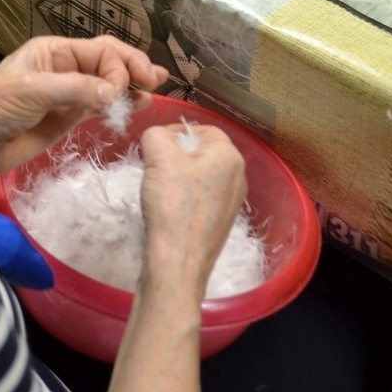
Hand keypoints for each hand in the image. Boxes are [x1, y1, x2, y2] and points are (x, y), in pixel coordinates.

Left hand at [0, 35, 167, 196]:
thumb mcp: (31, 92)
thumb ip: (75, 89)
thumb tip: (116, 91)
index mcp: (54, 51)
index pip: (99, 50)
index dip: (120, 66)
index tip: (124, 90)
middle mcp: (65, 67)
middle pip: (109, 61)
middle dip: (133, 68)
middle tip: (156, 82)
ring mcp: (69, 93)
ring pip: (109, 83)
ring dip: (132, 86)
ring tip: (154, 92)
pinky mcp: (68, 118)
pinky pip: (101, 106)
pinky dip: (120, 104)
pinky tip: (137, 106)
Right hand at [139, 123, 246, 301]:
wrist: (178, 262)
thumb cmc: (172, 205)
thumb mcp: (158, 157)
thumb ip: (156, 134)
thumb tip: (158, 137)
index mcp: (230, 156)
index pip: (202, 129)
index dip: (175, 132)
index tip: (153, 148)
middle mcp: (238, 176)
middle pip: (201, 151)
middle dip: (175, 156)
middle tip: (154, 170)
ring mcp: (232, 201)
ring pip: (199, 175)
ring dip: (177, 177)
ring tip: (160, 192)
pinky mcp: (221, 221)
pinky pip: (200, 197)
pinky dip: (183, 198)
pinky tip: (169, 210)